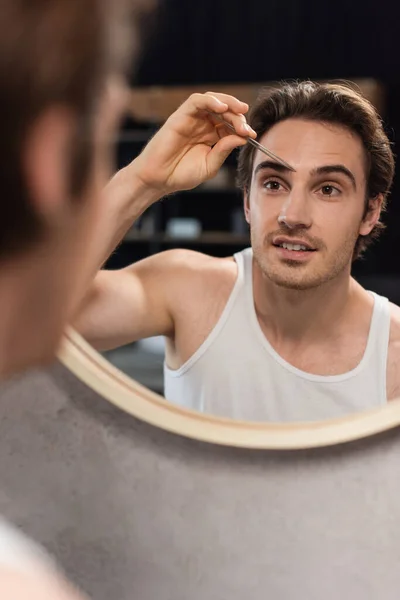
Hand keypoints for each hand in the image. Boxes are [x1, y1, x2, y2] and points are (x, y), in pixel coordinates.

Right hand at [129, 92, 256, 196]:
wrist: (159, 179)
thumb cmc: (181, 174)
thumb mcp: (210, 165)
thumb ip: (224, 150)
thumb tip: (242, 137)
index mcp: (211, 136)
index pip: (230, 124)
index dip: (242, 127)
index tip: (252, 135)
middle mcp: (202, 124)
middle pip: (225, 111)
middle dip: (238, 116)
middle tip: (246, 127)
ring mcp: (191, 119)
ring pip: (212, 101)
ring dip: (228, 103)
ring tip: (239, 111)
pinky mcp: (180, 116)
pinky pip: (196, 101)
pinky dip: (210, 100)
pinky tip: (222, 107)